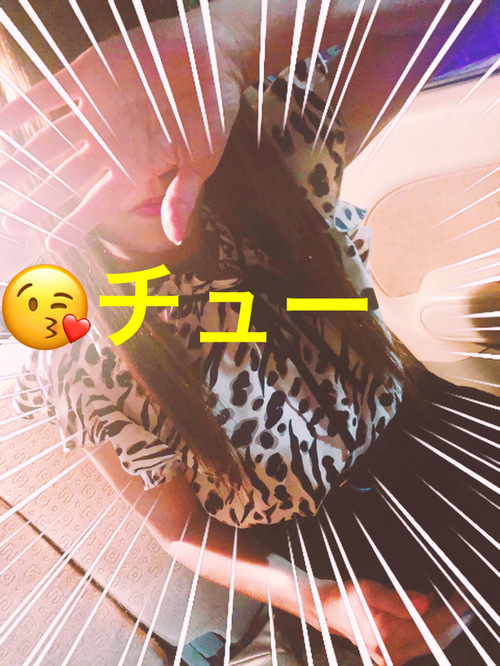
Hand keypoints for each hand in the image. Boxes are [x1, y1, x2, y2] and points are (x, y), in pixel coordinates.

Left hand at [0, 7, 242, 248]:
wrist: (212, 54)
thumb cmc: (214, 111)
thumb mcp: (203, 158)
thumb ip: (183, 195)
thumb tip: (175, 238)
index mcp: (135, 169)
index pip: (97, 204)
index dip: (73, 223)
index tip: (50, 243)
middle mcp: (109, 145)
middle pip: (65, 179)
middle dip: (37, 199)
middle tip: (10, 220)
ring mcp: (95, 113)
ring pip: (50, 143)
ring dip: (23, 161)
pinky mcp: (88, 77)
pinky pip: (49, 96)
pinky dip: (24, 108)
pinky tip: (1, 124)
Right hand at [314, 579, 468, 665]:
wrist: (327, 610)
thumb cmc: (345, 597)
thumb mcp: (369, 590)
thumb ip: (399, 599)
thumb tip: (426, 602)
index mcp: (386, 637)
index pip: (431, 627)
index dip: (451, 612)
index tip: (462, 597)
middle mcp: (392, 653)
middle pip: (436, 638)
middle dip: (454, 618)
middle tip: (465, 598)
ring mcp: (394, 657)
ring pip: (431, 642)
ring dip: (446, 623)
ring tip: (457, 604)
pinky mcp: (394, 655)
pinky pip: (422, 643)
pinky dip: (434, 628)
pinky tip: (439, 613)